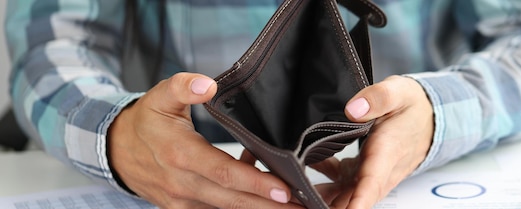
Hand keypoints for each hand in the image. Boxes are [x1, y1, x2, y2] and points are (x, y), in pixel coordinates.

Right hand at [109, 72, 302, 208]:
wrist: (116, 151)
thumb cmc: (147, 121)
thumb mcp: (160, 97)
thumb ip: (182, 87)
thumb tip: (206, 84)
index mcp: (180, 155)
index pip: (224, 172)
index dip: (255, 182)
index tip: (285, 189)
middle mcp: (182, 184)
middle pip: (232, 200)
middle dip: (268, 206)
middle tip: (303, 207)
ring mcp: (181, 201)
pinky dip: (239, 208)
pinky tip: (263, 202)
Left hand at [313, 75, 433, 207]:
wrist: (430, 117)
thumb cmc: (412, 106)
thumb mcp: (399, 92)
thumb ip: (378, 98)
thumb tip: (352, 109)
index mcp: (387, 151)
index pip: (372, 182)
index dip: (357, 202)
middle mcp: (379, 170)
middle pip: (354, 198)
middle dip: (329, 206)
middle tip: (300, 202)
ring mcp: (370, 174)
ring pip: (345, 196)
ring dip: (322, 199)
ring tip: (294, 195)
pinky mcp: (362, 171)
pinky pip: (341, 185)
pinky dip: (322, 185)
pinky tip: (302, 176)